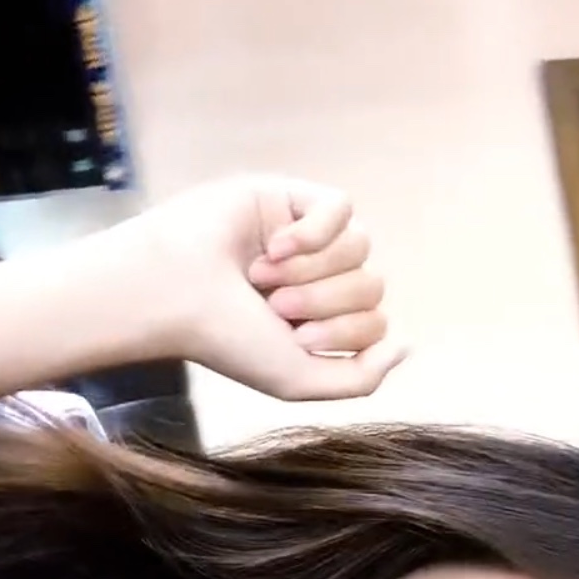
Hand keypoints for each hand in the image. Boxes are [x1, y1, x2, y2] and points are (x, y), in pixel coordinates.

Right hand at [138, 175, 407, 400]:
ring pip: (360, 247)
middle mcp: (318, 280)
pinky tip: (276, 246)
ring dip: (312, 270)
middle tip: (272, 305)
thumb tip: (407, 344)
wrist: (172, 293)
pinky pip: (341, 207)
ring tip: (263, 277)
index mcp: (321, 321)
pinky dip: (315, 232)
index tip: (292, 335)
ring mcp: (306, 238)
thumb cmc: (226, 340)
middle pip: (372, 285)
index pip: (376, 322)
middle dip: (324, 301)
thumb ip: (360, 379)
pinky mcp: (290, 198)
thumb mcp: (298, 380)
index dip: (343, 331)